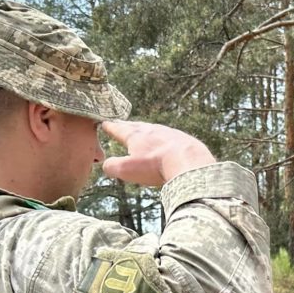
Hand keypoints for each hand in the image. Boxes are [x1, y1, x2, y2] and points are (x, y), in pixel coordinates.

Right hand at [101, 121, 215, 186]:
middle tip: (121, 123)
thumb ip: (113, 166)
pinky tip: (166, 140)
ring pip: (153, 129)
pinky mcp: (183, 139)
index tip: (105, 122)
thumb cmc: (156, 166)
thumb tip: (106, 165)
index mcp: (136, 136)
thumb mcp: (127, 170)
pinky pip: (170, 136)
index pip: (119, 129)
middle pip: (136, 126)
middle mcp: (151, 130)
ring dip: (146, 130)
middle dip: (127, 125)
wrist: (188, 161)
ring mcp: (168, 133)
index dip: (111, 127)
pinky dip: (163, 137)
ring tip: (142, 130)